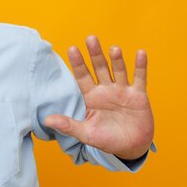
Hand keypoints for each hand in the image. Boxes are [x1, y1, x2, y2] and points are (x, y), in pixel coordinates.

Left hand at [45, 36, 154, 159]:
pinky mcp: (138, 95)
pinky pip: (140, 78)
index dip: (78, 63)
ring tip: (114, 49)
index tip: (72, 48)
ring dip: (117, 59)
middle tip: (90, 38)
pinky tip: (140, 53)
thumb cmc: (106, 140)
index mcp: (90, 96)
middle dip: (95, 54)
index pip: (82, 76)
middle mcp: (105, 89)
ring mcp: (122, 90)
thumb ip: (68, 125)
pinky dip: (140, 66)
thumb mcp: (86, 134)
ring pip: (118, 70)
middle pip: (99, 68)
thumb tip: (46, 120)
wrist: (131, 147)